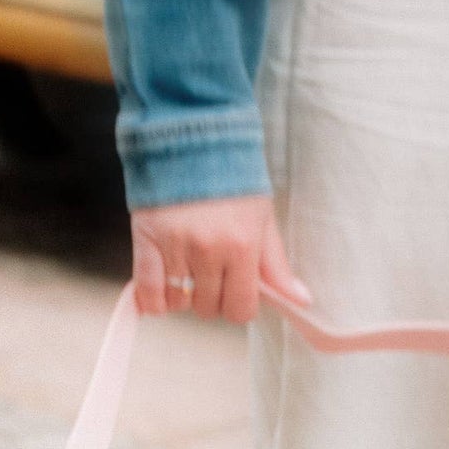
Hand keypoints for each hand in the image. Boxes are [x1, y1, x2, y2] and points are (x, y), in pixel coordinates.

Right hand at [130, 194, 310, 323]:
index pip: (240, 309)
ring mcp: (175, 246)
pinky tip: (162, 289)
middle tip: (211, 273)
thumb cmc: (233, 179)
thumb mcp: (262, 219)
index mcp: (242, 246)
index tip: (234, 289)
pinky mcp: (146, 240)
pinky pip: (149, 292)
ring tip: (187, 270)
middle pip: (208, 308)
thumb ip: (277, 265)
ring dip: (183, 295)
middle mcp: (209, 249)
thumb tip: (301, 301)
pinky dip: (154, 300)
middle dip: (211, 298)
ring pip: (178, 303)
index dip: (238, 305)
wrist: (193, 139)